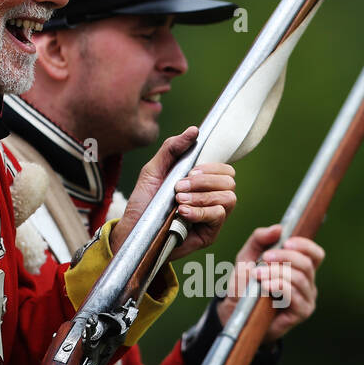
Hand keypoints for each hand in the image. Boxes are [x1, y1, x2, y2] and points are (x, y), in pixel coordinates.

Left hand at [111, 127, 235, 261]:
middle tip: (179, 187)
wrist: (133, 229)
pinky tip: (182, 213)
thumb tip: (194, 130)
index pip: (225, 169)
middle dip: (204, 182)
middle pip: (229, 182)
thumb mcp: (153, 170)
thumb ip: (172, 148)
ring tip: (178, 200)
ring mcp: (212, 217)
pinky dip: (200, 211)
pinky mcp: (210, 234)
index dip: (211, 167)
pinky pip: (218, 217)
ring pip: (228, 199)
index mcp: (202, 182)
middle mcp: (212, 198)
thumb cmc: (144, 201)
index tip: (190, 171)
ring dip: (201, 196)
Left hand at [217, 225, 323, 341]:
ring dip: (277, 273)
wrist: (234, 311)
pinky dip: (279, 287)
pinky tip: (265, 286)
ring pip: (300, 279)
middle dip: (285, 257)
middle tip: (265, 258)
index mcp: (299, 268)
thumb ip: (260, 239)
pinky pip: (296, 296)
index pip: (315, 254)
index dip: (304, 245)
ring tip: (258, 274)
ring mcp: (306, 298)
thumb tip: (279, 228)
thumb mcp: (247, 256)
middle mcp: (307, 283)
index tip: (285, 242)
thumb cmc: (245, 283)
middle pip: (307, 264)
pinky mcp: (301, 312)